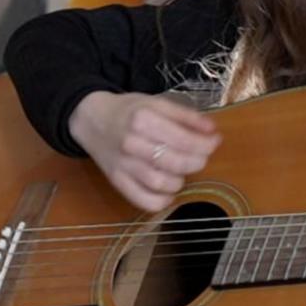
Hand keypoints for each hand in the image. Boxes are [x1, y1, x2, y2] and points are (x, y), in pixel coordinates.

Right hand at [68, 92, 221, 211]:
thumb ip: (185, 116)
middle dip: (197, 161)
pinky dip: (161, 201)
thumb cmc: (128, 110)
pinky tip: (168, 192)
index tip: (214, 142)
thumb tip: (212, 131)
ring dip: (180, 181)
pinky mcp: (116, 180)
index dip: (206, 144)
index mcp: (143, 119)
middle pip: (176, 162)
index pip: (183, 139)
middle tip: (201, 157)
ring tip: (182, 171)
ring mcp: (123, 164)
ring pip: (161, 183)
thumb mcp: (155, 103)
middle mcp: (132, 143)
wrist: (92, 119)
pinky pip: (142, 200)